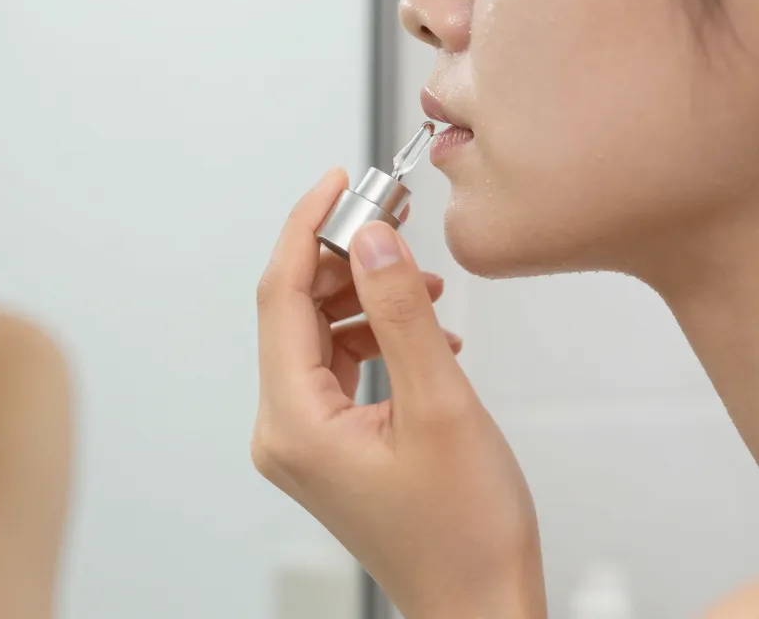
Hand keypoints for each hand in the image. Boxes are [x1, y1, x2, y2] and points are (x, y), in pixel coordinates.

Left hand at [252, 169, 545, 618]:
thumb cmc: (466, 532)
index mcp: (293, 422)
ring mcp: (301, 438)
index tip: (337, 182)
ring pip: (317, 335)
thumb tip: (372, 239)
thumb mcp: (441, 405)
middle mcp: (281, 430)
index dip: (306, 229)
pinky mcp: (327, 443)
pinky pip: (337, 365)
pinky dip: (374, 335)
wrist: (479, 602)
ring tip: (422, 280)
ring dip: (364, 296)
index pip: (279, 297)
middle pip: (294, 312)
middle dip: (341, 257)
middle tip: (392, 216)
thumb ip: (401, 312)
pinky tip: (424, 330)